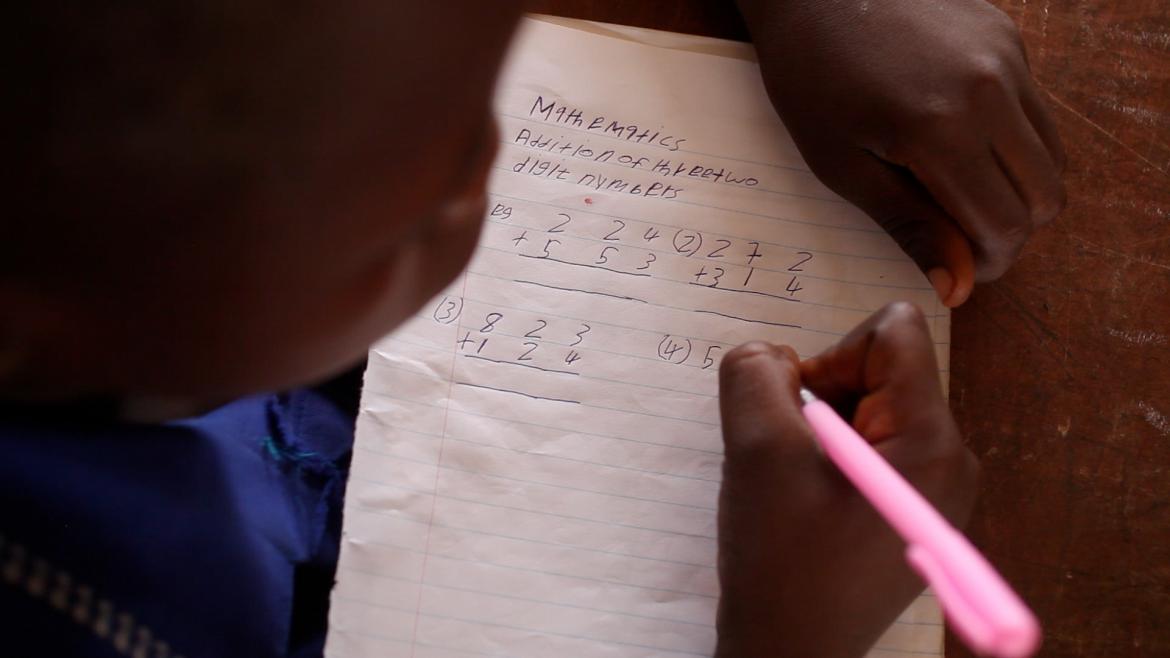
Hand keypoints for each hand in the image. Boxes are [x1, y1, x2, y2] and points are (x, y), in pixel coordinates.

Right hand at [715, 302, 978, 656]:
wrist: (790, 653)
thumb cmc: (782, 560)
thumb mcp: (757, 450)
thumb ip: (755, 374)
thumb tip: (775, 356)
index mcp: (931, 439)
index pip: (895, 331)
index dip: (834, 353)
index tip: (802, 413)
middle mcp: (951, 457)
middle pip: (884, 369)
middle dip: (825, 395)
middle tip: (793, 456)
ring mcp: (936, 487)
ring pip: (871, 407)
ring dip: (820, 428)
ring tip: (797, 485)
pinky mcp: (913, 508)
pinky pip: (871, 445)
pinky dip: (829, 456)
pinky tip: (808, 504)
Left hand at [738, 0, 1065, 306]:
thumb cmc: (811, 82)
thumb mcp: (843, 167)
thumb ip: (908, 225)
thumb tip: (957, 286)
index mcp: (943, 129)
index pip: (1005, 225)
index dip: (987, 263)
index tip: (959, 269)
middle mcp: (992, 90)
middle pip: (1046, 195)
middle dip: (1011, 231)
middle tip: (960, 236)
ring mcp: (1009, 58)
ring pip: (1052, 155)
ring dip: (1019, 188)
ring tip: (960, 191)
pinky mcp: (1010, 38)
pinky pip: (1037, 111)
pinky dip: (1012, 143)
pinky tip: (959, 139)